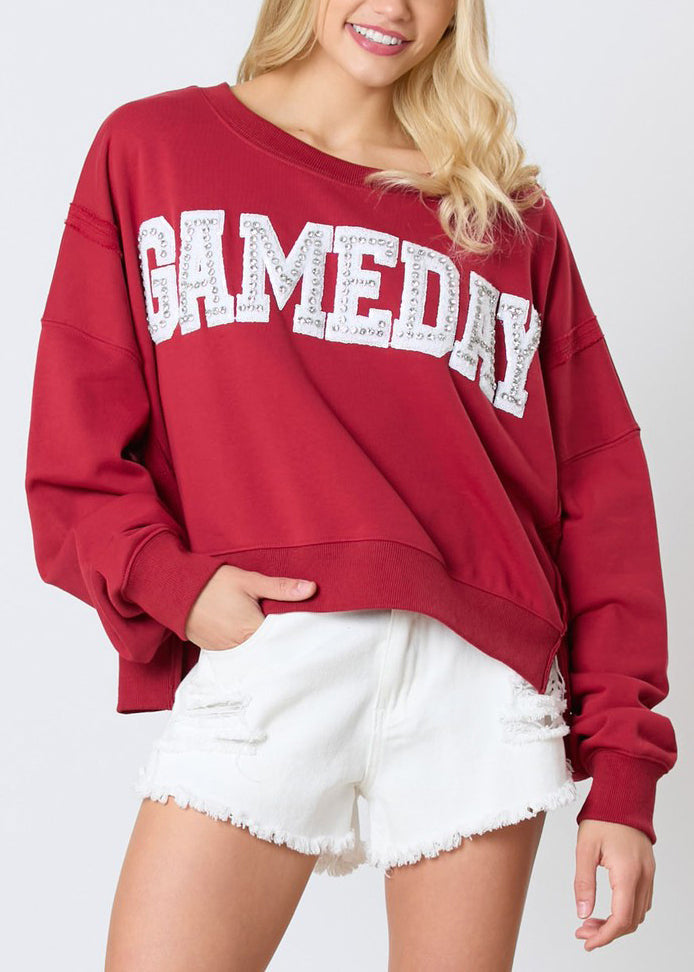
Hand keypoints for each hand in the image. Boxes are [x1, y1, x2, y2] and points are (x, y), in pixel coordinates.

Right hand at [184, 564, 316, 650]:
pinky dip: (247, 646)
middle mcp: (240, 646)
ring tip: (274, 633)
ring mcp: (226, 651)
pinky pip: (239, 652)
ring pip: (254, 652)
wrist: (175, 590)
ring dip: (264, 644)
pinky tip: (253, 636)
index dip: (295, 632)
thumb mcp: (249, 581)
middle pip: (269, 648)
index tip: (308, 628)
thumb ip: (281, 587)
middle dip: (281, 640)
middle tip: (293, 631)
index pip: (283, 638)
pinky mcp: (215, 650)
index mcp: (252, 630)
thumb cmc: (212, 583)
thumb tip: (311, 589)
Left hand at [574, 819, 654, 950]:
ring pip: (638, 913)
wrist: (622, 795)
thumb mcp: (584, 848)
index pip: (621, 918)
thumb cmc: (602, 818)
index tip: (587, 942)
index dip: (604, 936)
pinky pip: (641, 900)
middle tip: (582, 931)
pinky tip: (606, 907)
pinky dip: (625, 910)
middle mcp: (644, 876)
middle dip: (607, 932)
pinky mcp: (648, 870)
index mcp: (628, 872)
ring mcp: (649, 873)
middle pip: (631, 921)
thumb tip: (582, 913)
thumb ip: (583, 882)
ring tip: (590, 920)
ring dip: (616, 923)